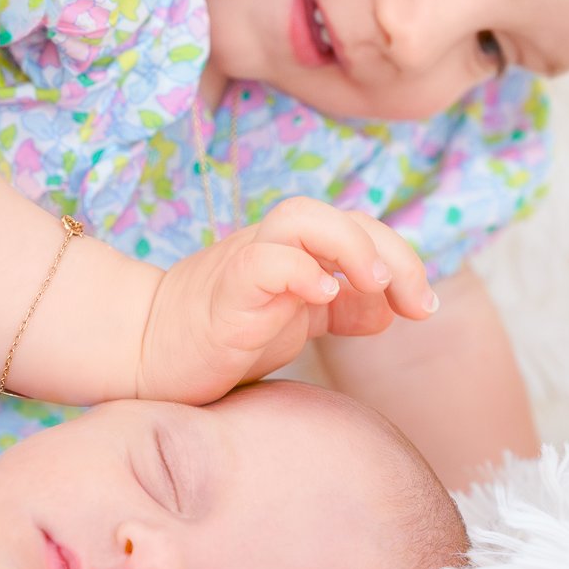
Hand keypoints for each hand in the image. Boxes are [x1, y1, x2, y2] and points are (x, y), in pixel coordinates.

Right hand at [135, 195, 437, 404]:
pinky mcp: (224, 292)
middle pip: (339, 215)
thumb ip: (338, 311)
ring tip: (374, 285)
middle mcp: (274, 248)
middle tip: (415, 303)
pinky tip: (324, 298)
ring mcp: (247, 264)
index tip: (422, 307)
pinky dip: (300, 273)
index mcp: (295, 253)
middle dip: (391, 251)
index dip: (401, 259)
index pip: (360, 230)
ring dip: (350, 246)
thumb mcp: (293, 323)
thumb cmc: (220, 337)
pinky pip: (264, 262)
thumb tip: (387, 311)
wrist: (147, 353)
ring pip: (300, 219)